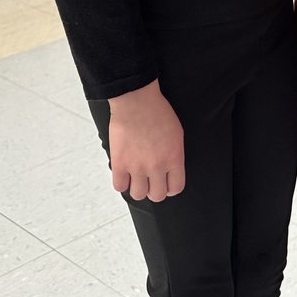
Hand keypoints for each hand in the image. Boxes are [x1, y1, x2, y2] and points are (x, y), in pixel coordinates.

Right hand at [107, 80, 185, 201]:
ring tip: (137, 177)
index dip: (171, 187)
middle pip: (157, 196)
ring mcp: (137, 167)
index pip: (176, 187)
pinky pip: (119, 187)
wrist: (136, 100)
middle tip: (151, 181)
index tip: (166, 183)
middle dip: (155, 189)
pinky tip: (124, 173)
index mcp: (174, 158)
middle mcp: (157, 166)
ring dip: (138, 188)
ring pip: (138, 195)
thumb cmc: (157, 111)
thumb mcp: (177, 133)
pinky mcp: (120, 164)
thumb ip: (174, 154)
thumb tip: (171, 168)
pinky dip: (122, 182)